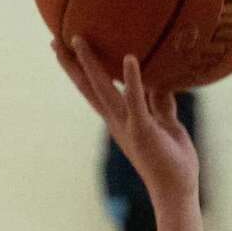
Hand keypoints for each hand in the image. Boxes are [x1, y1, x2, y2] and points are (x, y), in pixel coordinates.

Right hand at [54, 38, 198, 206]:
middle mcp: (118, 121)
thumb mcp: (166, 124)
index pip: (95, 90)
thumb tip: (160, 82)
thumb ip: (160, 103)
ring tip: (79, 39)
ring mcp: (128, 125)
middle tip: (55, 39)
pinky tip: (129, 58)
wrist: (176, 191)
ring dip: (91, 65)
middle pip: (89, 87)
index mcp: (121, 119)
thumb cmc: (173, 161)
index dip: (80, 69)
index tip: (65, 48)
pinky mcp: (144, 130)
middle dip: (71, 64)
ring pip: (103, 90)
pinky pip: (136, 101)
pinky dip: (132, 81)